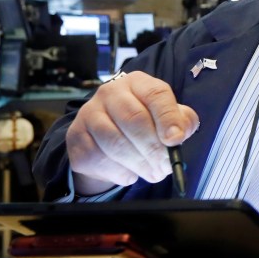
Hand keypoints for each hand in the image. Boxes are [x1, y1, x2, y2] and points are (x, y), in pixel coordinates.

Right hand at [65, 71, 198, 193]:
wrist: (105, 139)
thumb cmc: (145, 124)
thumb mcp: (168, 119)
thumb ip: (182, 122)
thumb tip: (179, 134)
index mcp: (138, 83)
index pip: (156, 94)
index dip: (168, 118)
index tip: (175, 140)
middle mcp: (111, 92)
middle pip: (134, 120)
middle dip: (154, 149)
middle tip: (166, 167)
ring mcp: (89, 113)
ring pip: (116, 142)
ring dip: (139, 164)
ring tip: (153, 174)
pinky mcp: (76, 136)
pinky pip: (99, 158)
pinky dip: (120, 171)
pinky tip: (131, 173)